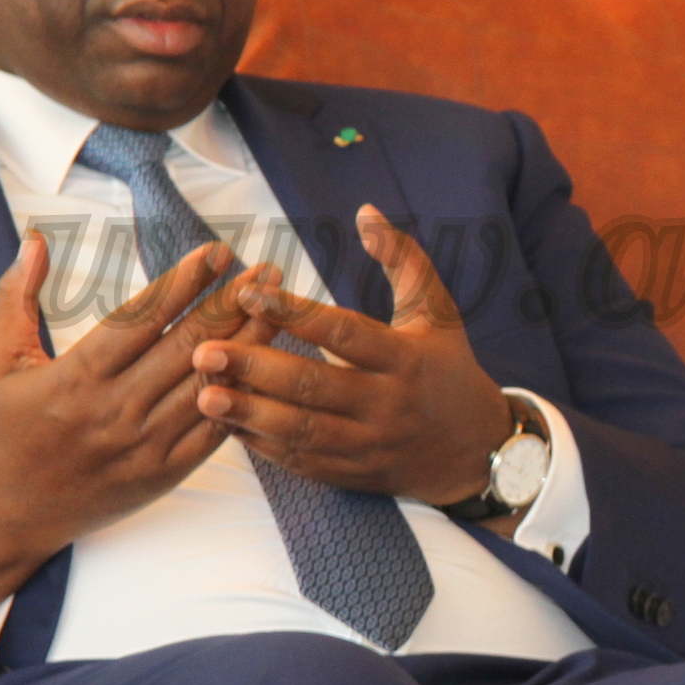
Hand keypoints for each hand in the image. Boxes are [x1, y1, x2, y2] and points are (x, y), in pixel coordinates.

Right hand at [0, 234, 276, 612]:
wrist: (10, 513)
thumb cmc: (6, 430)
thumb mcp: (0, 362)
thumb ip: (16, 298)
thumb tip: (34, 241)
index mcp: (77, 377)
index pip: (142, 319)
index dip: (184, 283)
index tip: (217, 252)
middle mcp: (116, 409)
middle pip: (187, 347)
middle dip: (232, 303)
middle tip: (268, 270)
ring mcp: (145, 445)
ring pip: (209, 386)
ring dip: (249, 344)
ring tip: (279, 308)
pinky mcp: (164, 474)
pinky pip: (214, 432)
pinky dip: (243, 398)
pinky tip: (268, 368)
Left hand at [193, 204, 516, 507]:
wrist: (479, 452)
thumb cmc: (450, 370)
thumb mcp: (437, 312)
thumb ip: (403, 260)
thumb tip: (365, 211)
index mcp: (404, 358)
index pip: (344, 332)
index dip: (295, 313)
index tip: (249, 292)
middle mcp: (386, 403)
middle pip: (313, 385)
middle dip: (255, 368)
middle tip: (206, 351)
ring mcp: (369, 444)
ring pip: (302, 429)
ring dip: (250, 413)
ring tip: (204, 393)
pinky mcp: (355, 473)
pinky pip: (303, 461)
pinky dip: (264, 445)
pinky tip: (228, 425)